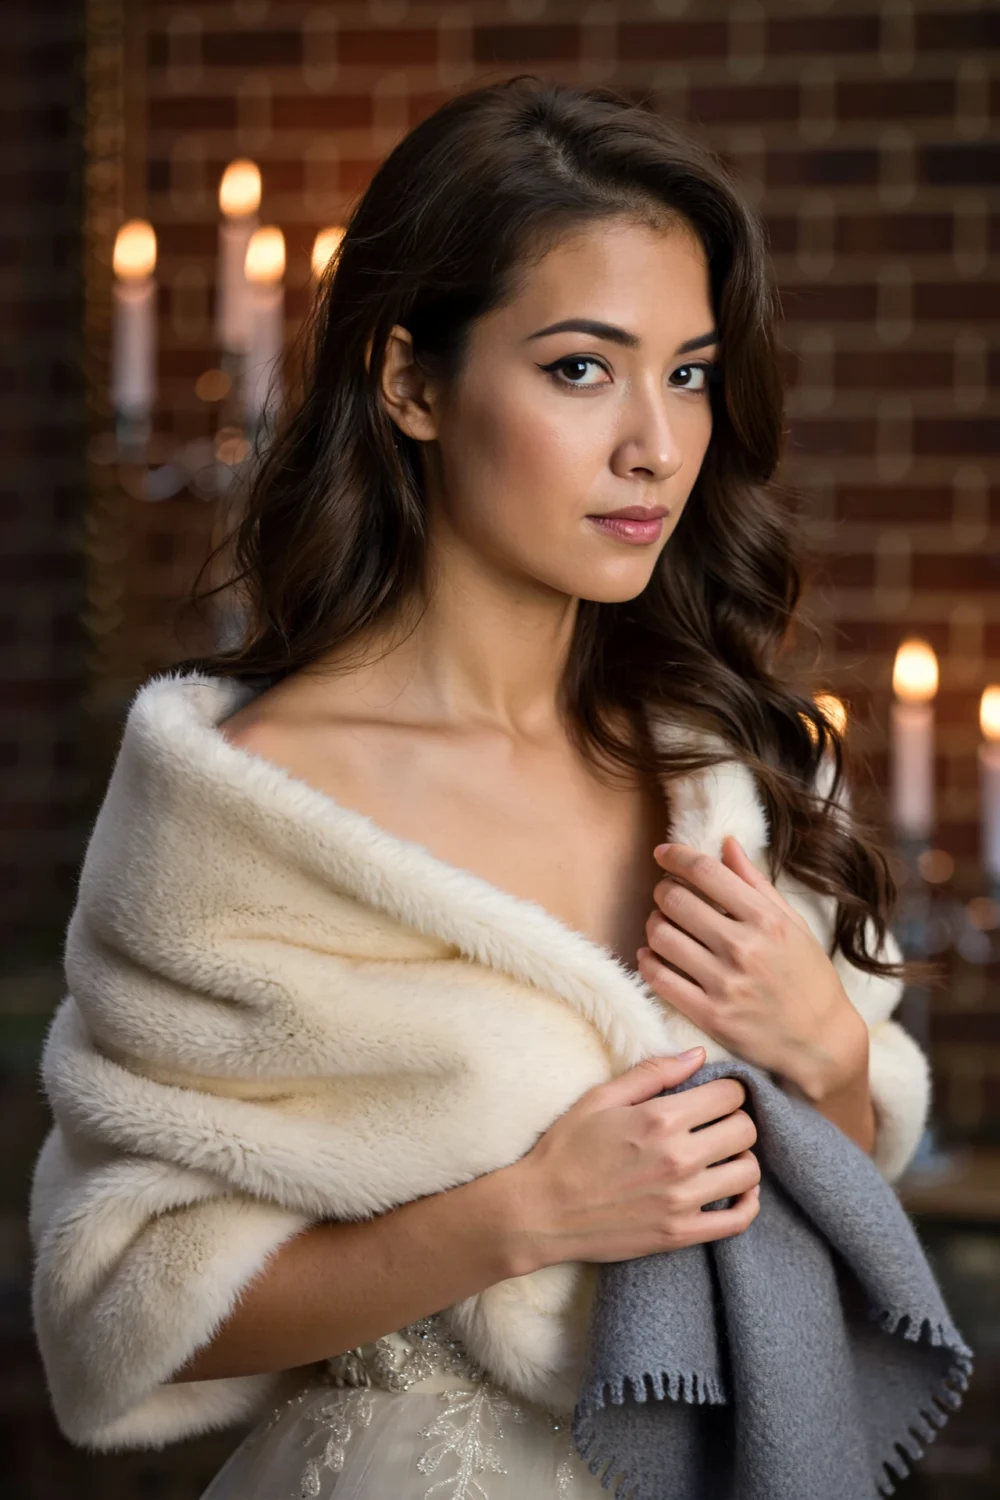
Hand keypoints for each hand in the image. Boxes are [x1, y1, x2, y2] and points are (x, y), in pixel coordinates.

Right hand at [510, 1049, 759, 1269]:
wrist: (541, 1211)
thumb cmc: (566, 1149)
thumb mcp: (601, 1098)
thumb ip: (653, 1073)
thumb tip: (698, 1055)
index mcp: (660, 1119)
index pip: (729, 1095)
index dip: (727, 1090)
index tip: (716, 1095)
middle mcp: (678, 1158)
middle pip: (744, 1130)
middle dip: (736, 1120)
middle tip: (717, 1123)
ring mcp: (682, 1199)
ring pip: (748, 1172)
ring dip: (740, 1158)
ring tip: (721, 1155)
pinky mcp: (681, 1233)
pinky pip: (738, 1220)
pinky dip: (747, 1203)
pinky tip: (734, 1189)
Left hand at [636, 836, 868, 1101]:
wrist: (822, 1042)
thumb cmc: (809, 978)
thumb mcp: (793, 924)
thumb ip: (755, 883)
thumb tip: (726, 843)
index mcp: (766, 920)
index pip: (706, 872)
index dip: (676, 856)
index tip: (663, 852)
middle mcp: (744, 948)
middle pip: (675, 900)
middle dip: (663, 891)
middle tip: (667, 894)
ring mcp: (725, 984)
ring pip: (660, 936)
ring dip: (654, 924)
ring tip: (663, 925)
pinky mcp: (710, 1016)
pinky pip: (659, 978)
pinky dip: (647, 961)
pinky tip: (653, 955)